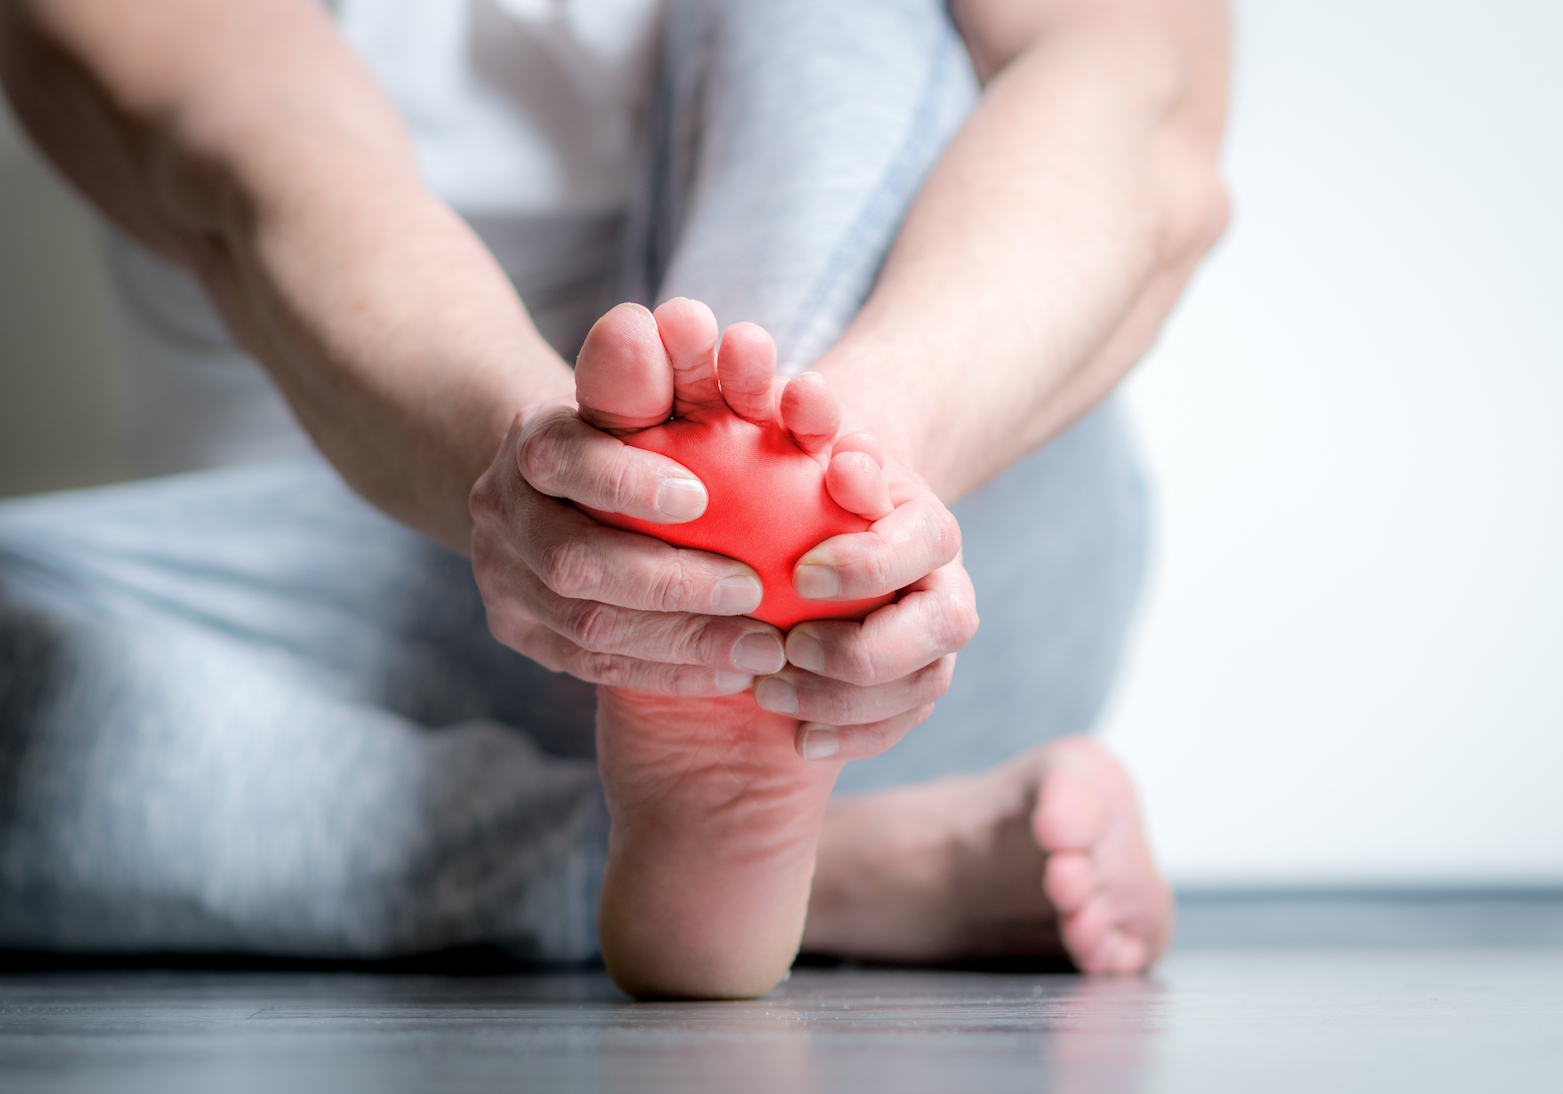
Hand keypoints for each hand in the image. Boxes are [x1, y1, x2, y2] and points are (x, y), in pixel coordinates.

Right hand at [470, 398, 791, 695]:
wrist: (558, 483)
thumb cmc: (631, 431)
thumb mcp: (641, 393)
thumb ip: (658, 372)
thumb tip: (665, 320)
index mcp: (532, 439)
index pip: (568, 460)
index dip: (629, 482)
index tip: (702, 498)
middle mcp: (502, 510)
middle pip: (575, 562)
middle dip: (670, 583)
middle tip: (753, 590)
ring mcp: (502, 579)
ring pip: (587, 626)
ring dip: (682, 642)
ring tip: (763, 648)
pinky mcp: (522, 634)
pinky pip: (595, 665)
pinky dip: (669, 672)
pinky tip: (733, 672)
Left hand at [759, 431, 979, 762]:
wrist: (831, 506)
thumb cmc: (807, 465)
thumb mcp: (803, 434)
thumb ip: (806, 415)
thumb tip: (804, 397)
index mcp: (928, 521)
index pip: (922, 543)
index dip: (869, 562)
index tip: (800, 571)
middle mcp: (947, 584)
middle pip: (943, 628)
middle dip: (864, 648)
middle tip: (787, 645)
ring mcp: (935, 642)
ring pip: (922, 686)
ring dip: (845, 700)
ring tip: (768, 692)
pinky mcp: (914, 686)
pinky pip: (902, 726)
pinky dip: (854, 738)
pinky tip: (797, 740)